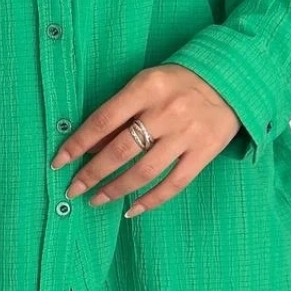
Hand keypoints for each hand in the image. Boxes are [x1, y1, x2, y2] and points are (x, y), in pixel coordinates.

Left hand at [49, 64, 241, 216]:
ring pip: (144, 171)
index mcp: (147, 88)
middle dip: (92, 174)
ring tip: (96, 200)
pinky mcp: (205, 152)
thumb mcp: (146, 84)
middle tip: (73, 189)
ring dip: (116, 190)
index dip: (77, 144)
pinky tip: (132, 210)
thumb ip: (120, 112)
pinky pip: (174, 184)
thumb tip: (90, 147)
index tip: (59, 161)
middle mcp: (166, 112)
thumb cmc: (178, 82)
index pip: (103, 121)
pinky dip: (151, 200)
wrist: (230, 80)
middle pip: (121, 150)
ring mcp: (187, 134)